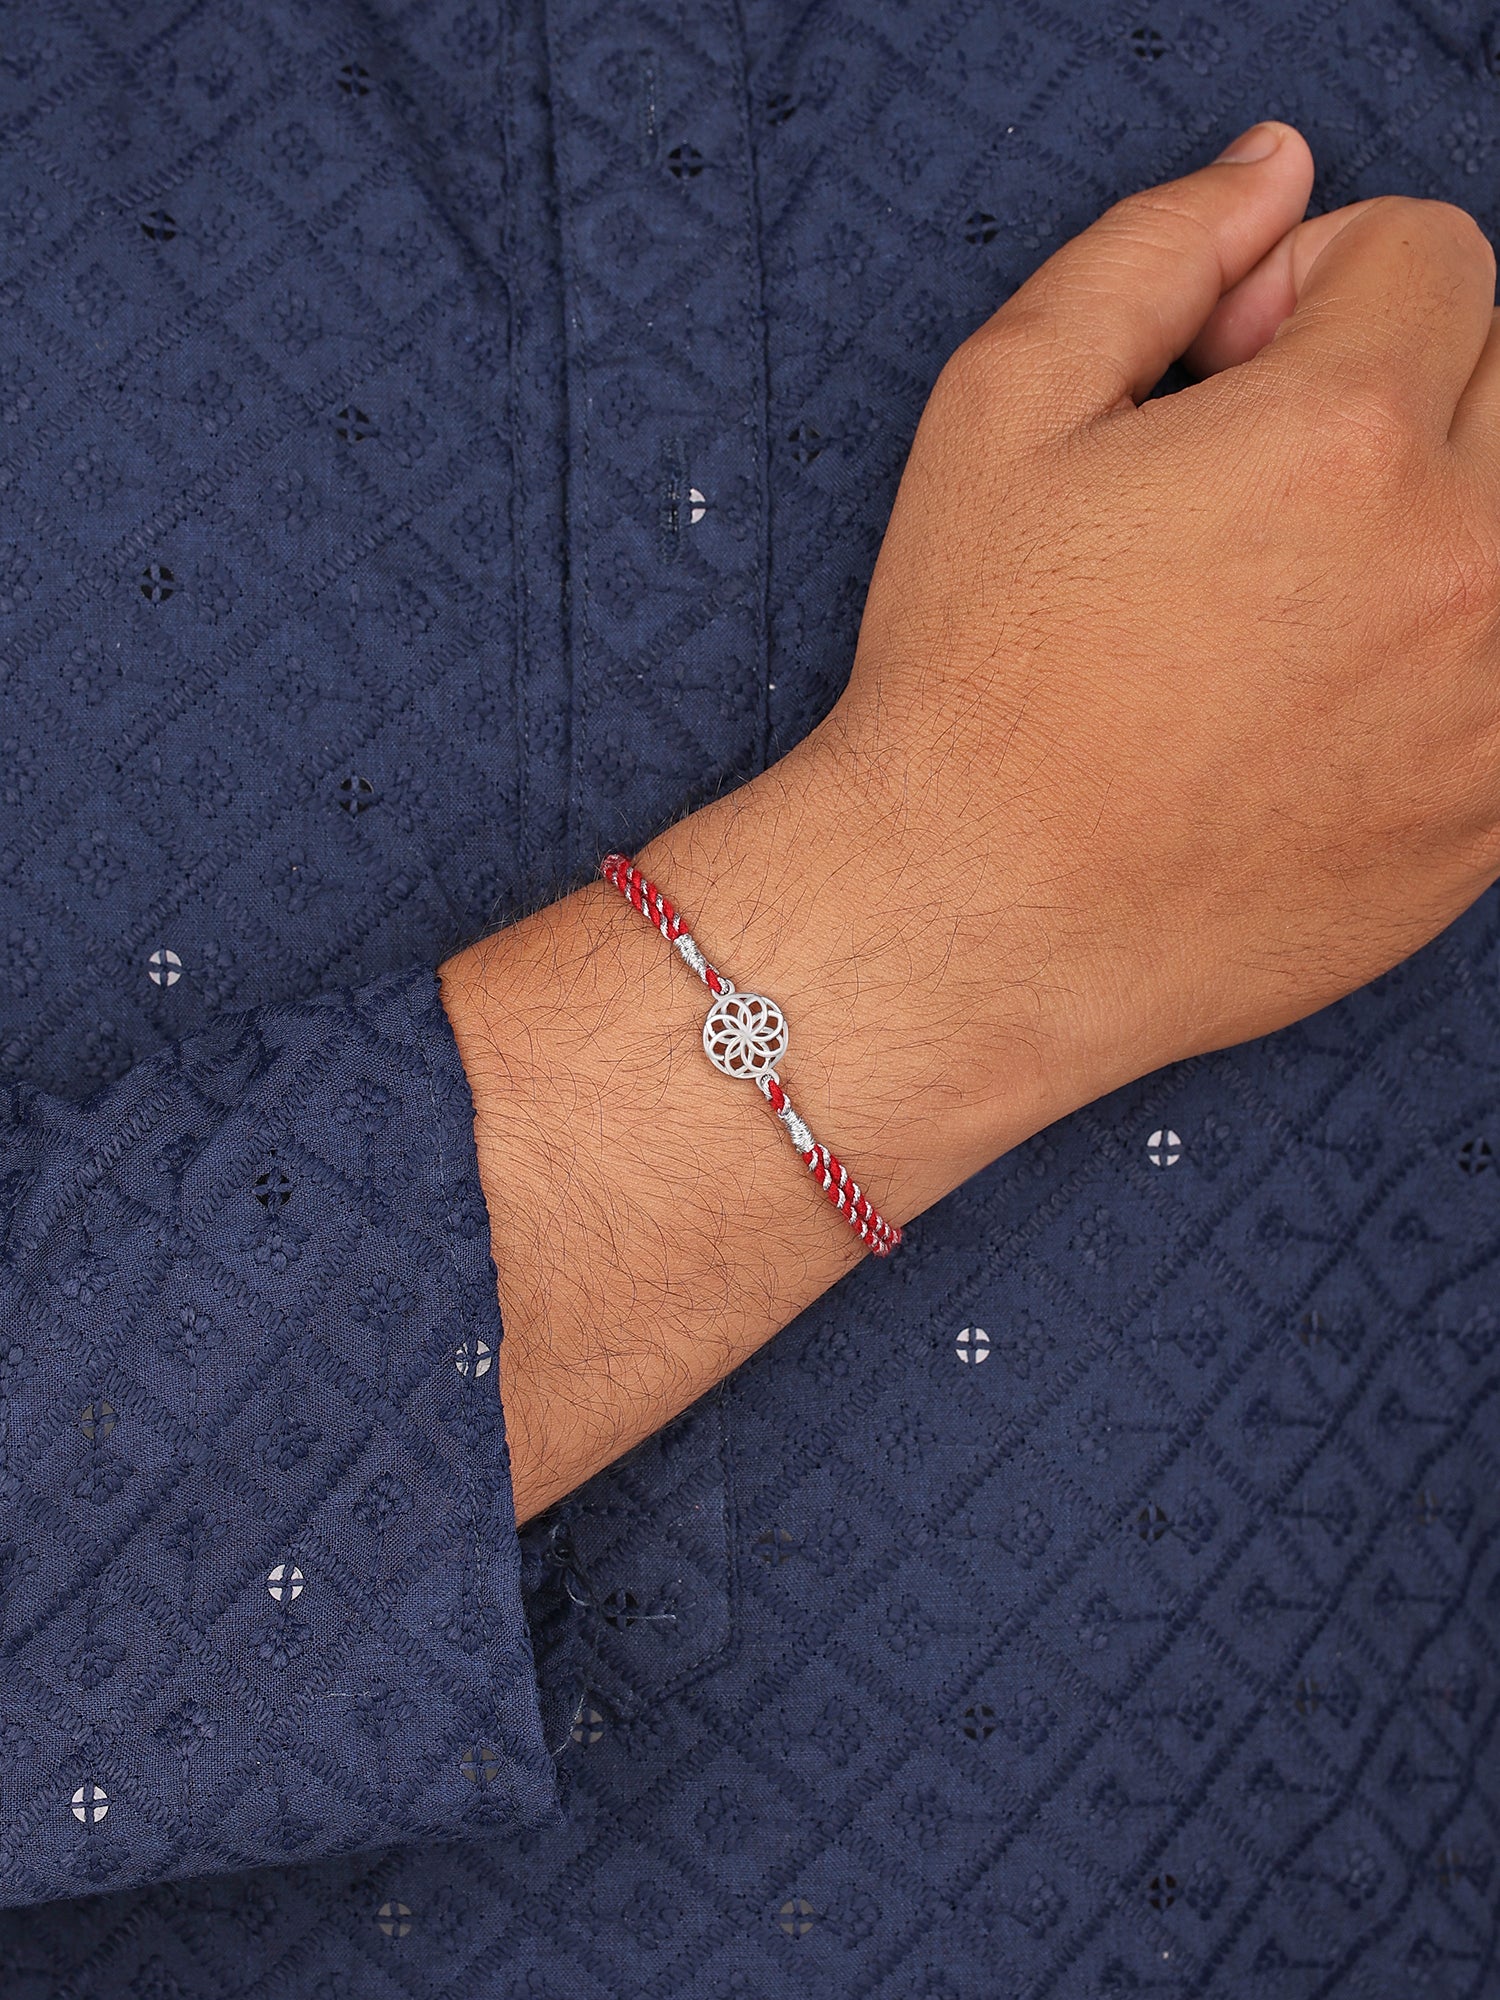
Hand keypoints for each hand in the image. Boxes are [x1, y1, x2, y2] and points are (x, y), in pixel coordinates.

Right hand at [443, 120, 1499, 1521]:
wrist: (976, 921)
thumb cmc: (967, 684)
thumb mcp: (998, 418)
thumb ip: (1149, 255)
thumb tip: (1270, 174)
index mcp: (1344, 439)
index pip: (1439, 253)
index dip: (1314, 287)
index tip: (1232, 372)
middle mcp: (1460, 567)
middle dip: (1403, 380)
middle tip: (1264, 476)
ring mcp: (1494, 707)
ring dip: (1434, 515)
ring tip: (1296, 591)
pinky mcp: (1493, 817)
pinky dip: (1448, 651)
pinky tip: (1321, 697)